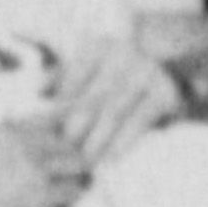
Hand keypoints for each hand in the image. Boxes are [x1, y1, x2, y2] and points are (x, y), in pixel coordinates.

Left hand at [50, 34, 185, 166]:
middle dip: (75, 129)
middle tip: (64, 153)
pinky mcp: (164, 92)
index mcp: (97, 46)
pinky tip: (112, 158)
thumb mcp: (88, 72)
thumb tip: (37, 90)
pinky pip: (140, 120)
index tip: (47, 133)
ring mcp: (145, 71)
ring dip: (98, 140)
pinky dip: (125, 141)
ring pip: (113, 112)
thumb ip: (60, 79)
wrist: (170, 77)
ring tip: (85, 161)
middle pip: (91, 99)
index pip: (70, 80)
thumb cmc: (114, 79)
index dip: (58, 109)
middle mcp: (122, 52)